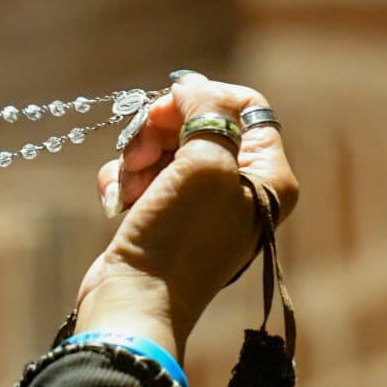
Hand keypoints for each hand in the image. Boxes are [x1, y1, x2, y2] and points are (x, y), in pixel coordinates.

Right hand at [75, 72, 298, 358]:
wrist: (134, 301)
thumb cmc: (179, 238)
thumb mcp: (205, 163)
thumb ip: (205, 112)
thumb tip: (191, 84)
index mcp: (269, 176)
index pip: (247, 106)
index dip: (205, 97)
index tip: (167, 106)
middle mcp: (240, 187)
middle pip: (199, 121)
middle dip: (161, 129)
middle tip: (140, 150)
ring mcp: (198, 203)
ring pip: (164, 146)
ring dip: (137, 156)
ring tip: (129, 185)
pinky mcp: (161, 215)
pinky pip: (141, 174)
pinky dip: (124, 179)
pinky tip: (118, 200)